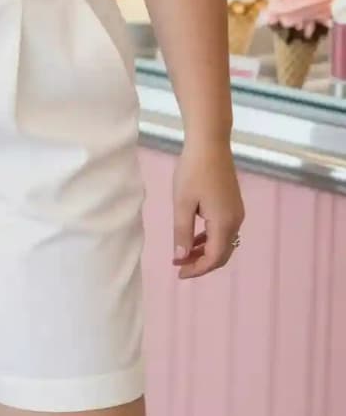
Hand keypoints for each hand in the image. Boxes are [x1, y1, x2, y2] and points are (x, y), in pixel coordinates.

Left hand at [172, 140, 243, 279]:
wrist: (210, 143)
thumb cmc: (193, 171)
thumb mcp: (182, 203)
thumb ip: (182, 232)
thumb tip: (181, 257)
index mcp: (224, 223)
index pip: (214, 258)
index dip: (197, 269)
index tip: (178, 272)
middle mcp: (236, 220)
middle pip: (222, 254)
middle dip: (202, 264)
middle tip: (180, 267)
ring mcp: (237, 212)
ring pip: (224, 243)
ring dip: (205, 251)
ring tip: (184, 254)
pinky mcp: (234, 204)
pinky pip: (224, 231)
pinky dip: (210, 239)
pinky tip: (195, 237)